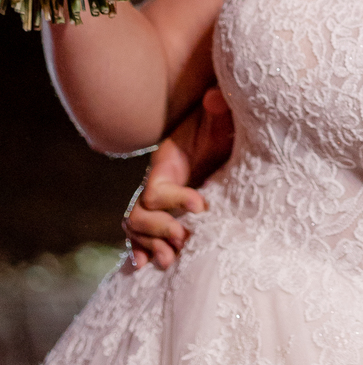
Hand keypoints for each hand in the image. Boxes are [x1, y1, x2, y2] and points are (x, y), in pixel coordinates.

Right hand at [123, 86, 233, 269]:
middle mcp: (158, 183)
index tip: (202, 206)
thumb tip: (214, 99)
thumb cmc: (222, 123)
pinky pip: (141, 234)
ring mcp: (161, 201)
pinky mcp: (168, 212)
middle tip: (185, 238)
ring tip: (172, 259)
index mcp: (167, 163)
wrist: (221, 129)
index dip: (175, 200)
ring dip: (151, 245)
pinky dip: (140, 249)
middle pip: (139, 214)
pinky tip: (145, 265)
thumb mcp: (223, 115)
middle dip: (160, 230)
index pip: (157, 190)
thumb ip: (218, 106)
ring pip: (137, 227)